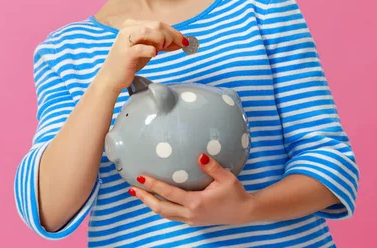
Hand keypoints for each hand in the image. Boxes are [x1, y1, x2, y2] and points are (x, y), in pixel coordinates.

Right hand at [95, 19, 188, 93]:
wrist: (111, 78)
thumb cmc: (130, 62)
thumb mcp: (148, 49)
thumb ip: (162, 43)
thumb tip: (183, 42)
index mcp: (133, 24)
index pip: (159, 23)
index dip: (174, 32)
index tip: (185, 41)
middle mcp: (128, 28)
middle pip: (158, 25)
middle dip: (171, 36)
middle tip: (174, 48)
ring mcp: (126, 39)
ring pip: (151, 31)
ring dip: (162, 41)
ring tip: (160, 50)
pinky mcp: (126, 52)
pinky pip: (145, 48)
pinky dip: (152, 51)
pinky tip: (153, 55)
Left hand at [128, 154, 254, 225]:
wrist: (244, 212)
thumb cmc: (236, 194)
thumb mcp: (226, 178)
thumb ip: (212, 167)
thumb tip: (199, 155)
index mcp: (196, 202)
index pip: (169, 193)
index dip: (153, 185)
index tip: (140, 178)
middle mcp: (190, 213)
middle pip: (161, 208)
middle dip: (145, 198)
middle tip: (132, 189)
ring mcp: (191, 219)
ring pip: (165, 214)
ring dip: (151, 204)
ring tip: (139, 194)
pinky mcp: (193, 221)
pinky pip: (172, 216)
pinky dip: (161, 208)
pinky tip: (157, 200)